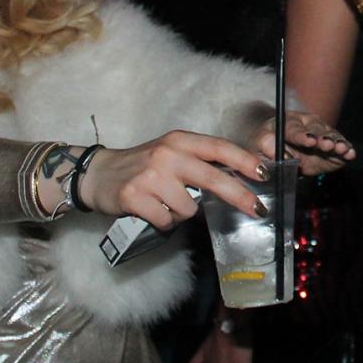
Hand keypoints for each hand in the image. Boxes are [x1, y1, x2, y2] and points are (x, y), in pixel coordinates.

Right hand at [81, 131, 270, 225]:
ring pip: (189, 208)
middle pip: (213, 178)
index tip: (264, 174)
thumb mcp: (171, 153)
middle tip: (258, 210)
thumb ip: (199, 162)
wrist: (98, 173)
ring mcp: (150, 176)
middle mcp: (167, 155)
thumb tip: (238, 179)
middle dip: (240, 196)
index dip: (244, 160)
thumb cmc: (143, 166)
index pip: (219, 148)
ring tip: (166, 205)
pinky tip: (152, 212)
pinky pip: (166, 220)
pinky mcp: (135, 197)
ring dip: (182, 214)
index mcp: (179, 140)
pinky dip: (164, 222)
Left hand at [253, 112, 356, 176]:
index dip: (301, 135)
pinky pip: (340, 149)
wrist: (278, 148)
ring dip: (337, 143)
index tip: (307, 141)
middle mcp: (309, 126)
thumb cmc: (267, 143)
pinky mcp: (332, 151)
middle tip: (326, 144)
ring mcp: (322, 137)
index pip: (295, 129)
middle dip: (322, 138)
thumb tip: (274, 148)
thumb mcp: (259, 143)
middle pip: (317, 131)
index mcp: (289, 123)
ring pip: (331, 138)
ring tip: (342, 148)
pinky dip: (347, 151)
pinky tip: (351, 153)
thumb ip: (265, 144)